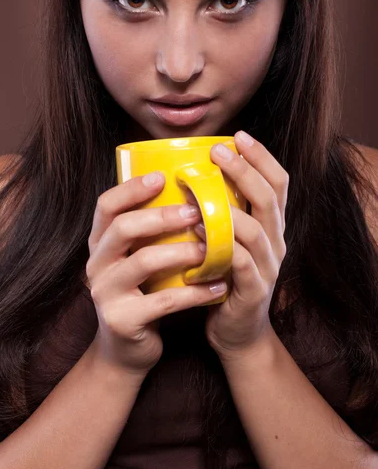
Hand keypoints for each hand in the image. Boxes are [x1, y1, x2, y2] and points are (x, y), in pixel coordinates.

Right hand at [86, 172, 226, 380]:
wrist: (127, 349)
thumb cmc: (143, 293)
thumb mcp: (140, 259)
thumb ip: (154, 233)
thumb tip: (195, 195)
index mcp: (101, 243)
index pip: (106, 205)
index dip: (131, 188)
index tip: (162, 176)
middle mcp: (97, 264)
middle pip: (122, 228)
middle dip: (161, 216)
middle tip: (195, 211)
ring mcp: (106, 293)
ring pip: (143, 261)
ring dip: (182, 252)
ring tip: (211, 248)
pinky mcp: (122, 320)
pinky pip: (164, 301)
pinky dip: (195, 293)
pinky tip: (218, 286)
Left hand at [191, 131, 288, 361]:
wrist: (236, 332)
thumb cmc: (225, 279)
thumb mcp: (228, 241)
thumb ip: (220, 213)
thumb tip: (190, 176)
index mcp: (271, 226)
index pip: (277, 183)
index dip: (262, 157)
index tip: (239, 136)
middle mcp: (276, 242)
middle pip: (269, 198)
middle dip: (244, 170)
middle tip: (217, 152)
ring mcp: (268, 267)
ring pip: (255, 230)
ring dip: (226, 209)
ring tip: (197, 193)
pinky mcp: (253, 291)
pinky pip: (240, 264)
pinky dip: (220, 247)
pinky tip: (196, 235)